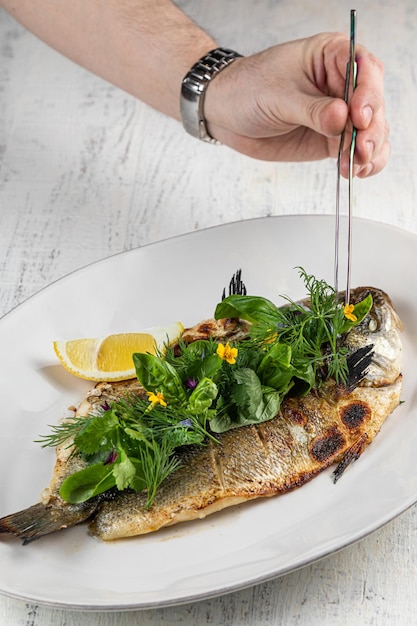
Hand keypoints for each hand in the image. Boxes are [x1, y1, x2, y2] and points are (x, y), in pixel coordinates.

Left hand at [204, 33, 388, 176]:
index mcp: (331, 55)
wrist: (225, 114)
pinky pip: (358, 150)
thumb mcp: (278, 97)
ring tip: (357, 163)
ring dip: (370, 149)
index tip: (359, 117)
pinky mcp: (332, 139)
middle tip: (360, 148)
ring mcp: (339, 114)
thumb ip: (312, 110)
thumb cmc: (247, 89)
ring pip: (371, 130)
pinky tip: (359, 171)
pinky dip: (365, 162)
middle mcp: (340, 83)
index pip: (364, 69)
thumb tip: (341, 118)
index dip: (367, 93)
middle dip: (371, 129)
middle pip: (373, 104)